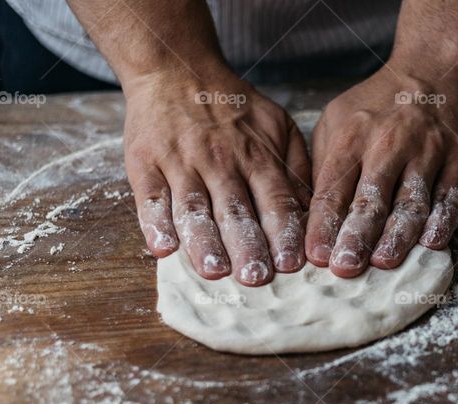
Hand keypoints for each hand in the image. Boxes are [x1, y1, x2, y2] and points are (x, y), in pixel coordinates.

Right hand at [124, 67, 310, 284]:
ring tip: (214, 272)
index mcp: (256, 155)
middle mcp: (220, 160)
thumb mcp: (277, 126)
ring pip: (193, 207)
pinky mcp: (144, 163)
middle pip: (235, 209)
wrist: (176, 70)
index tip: (291, 264)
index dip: (283, 233)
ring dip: (204, 242)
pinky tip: (162, 248)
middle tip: (255, 278)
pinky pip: (150, 197)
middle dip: (247, 246)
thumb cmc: (233, 108)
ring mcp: (180, 162)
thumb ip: (295, 168)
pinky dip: (154, 224)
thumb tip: (313, 214)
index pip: (274, 200)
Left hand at [305, 66, 457, 276]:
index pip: (333, 189)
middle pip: (371, 199)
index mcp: (352, 135)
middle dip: (356, 237)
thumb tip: (309, 218)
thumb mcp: (337, 121)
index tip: (315, 257)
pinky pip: (450, 198)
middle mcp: (389, 143)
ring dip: (397, 235)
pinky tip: (430, 243)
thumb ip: (324, 166)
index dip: (323, 225)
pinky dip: (442, 222)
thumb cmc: (378, 105)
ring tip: (384, 262)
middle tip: (345, 268)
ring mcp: (428, 151)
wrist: (436, 69)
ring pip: (411, 202)